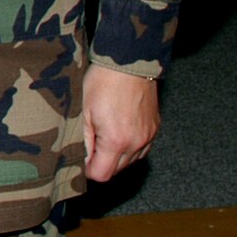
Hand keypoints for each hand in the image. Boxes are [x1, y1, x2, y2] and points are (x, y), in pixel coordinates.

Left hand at [82, 63, 160, 181]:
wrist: (129, 62)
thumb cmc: (103, 82)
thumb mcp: (84, 110)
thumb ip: (85, 139)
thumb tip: (83, 159)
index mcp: (116, 141)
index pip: (103, 174)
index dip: (89, 171)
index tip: (81, 160)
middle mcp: (136, 143)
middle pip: (117, 170)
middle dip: (102, 164)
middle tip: (90, 146)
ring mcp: (148, 137)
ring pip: (131, 161)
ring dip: (116, 157)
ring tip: (104, 136)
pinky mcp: (155, 129)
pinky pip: (142, 149)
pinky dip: (130, 147)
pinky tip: (119, 132)